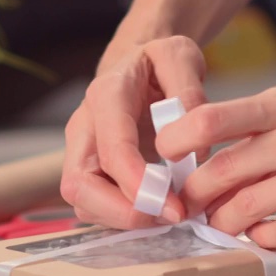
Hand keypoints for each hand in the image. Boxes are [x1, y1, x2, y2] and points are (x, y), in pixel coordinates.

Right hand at [61, 36, 207, 227]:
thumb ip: (190, 92)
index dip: (139, 184)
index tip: (174, 206)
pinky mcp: (89, 171)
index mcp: (106, 95)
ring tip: (169, 213)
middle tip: (169, 217)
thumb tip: (195, 146)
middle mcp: (84, 126)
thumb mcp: (181, 57)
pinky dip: (126, 217)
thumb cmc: (158, 64)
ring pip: (84, 203)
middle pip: (79, 186)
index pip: (111, 150)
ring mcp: (81, 152)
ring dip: (125, 218)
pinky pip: (96, 207)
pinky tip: (159, 209)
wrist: (138, 66)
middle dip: (123, 212)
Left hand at [155, 83, 275, 247]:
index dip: (176, 141)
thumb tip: (203, 153)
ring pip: (246, 208)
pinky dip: (261, 238)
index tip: (164, 158)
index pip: (214, 118)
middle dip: (196, 195)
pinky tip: (263, 234)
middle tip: (191, 204)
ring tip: (224, 222)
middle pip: (221, 172)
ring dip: (224, 222)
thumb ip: (263, 124)